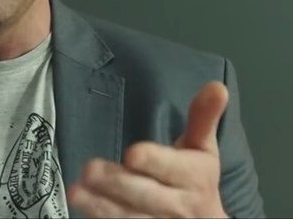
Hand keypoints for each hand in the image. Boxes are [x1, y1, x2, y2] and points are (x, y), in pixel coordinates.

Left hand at [67, 82, 229, 217]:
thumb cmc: (196, 179)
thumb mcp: (202, 148)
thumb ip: (203, 117)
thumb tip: (217, 86)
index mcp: (195, 177)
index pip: (173, 168)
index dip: (153, 161)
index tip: (132, 153)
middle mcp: (179, 205)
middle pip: (147, 195)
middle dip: (118, 183)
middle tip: (89, 169)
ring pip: (130, 218)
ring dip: (101, 206)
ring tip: (76, 192)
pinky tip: (83, 207)